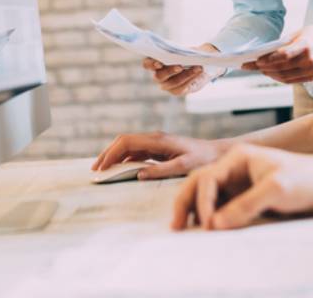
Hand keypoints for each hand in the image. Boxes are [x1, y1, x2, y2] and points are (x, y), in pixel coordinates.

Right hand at [92, 131, 226, 179]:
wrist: (217, 153)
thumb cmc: (204, 159)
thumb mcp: (185, 166)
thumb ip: (162, 170)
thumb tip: (139, 174)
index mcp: (158, 140)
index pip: (126, 142)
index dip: (111, 153)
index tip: (101, 168)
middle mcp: (154, 138)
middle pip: (123, 141)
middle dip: (107, 154)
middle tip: (95, 170)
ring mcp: (155, 143)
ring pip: (128, 147)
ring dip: (114, 157)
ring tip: (103, 171)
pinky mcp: (158, 149)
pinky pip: (136, 153)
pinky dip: (124, 160)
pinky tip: (119, 170)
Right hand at [142, 44, 216, 96]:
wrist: (200, 64)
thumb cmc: (187, 54)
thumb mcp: (185, 50)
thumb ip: (181, 51)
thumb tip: (185, 53)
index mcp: (155, 62)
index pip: (147, 64)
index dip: (150, 64)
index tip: (159, 63)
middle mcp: (158, 75)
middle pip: (158, 76)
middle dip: (169, 71)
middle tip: (180, 66)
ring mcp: (166, 84)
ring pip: (172, 83)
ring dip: (186, 75)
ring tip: (198, 67)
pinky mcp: (176, 91)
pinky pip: (181, 88)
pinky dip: (190, 79)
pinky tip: (198, 72)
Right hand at [171, 144, 312, 230]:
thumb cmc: (305, 179)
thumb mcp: (277, 190)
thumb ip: (246, 205)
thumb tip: (216, 224)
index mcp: (237, 158)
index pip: (207, 178)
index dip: (202, 202)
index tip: (208, 225)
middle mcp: (233, 168)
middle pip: (198, 183)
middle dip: (185, 203)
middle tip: (176, 227)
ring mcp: (238, 183)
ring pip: (205, 195)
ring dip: (194, 211)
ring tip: (184, 230)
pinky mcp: (244, 197)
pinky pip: (220, 207)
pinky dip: (209, 217)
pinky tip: (207, 230)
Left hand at [241, 24, 312, 83]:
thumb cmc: (311, 35)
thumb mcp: (297, 35)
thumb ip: (283, 45)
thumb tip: (263, 55)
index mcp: (306, 46)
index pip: (284, 55)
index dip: (269, 59)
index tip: (257, 60)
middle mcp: (310, 60)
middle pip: (282, 68)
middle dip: (265, 68)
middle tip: (252, 65)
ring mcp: (312, 71)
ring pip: (285, 77)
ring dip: (270, 74)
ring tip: (259, 69)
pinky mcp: (312, 77)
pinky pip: (291, 80)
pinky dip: (279, 77)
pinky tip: (271, 73)